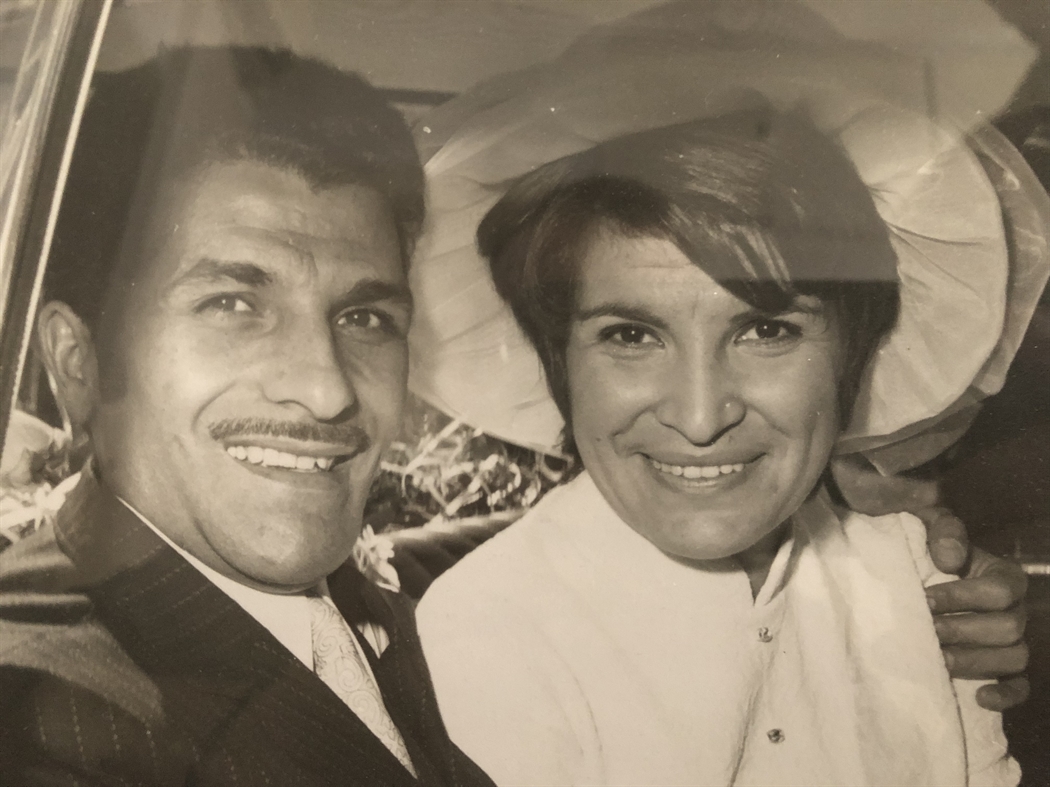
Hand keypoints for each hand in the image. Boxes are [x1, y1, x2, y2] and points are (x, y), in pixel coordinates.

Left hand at [921, 506, 1029, 711]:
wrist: (916, 576)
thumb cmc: (926, 550)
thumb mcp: (930, 526)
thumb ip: (943, 530)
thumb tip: (950, 560)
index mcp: (1004, 575)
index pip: (999, 590)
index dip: (962, 597)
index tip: (924, 600)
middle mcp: (1017, 609)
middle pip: (1010, 628)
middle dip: (964, 630)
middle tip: (927, 631)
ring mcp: (1014, 641)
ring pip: (1015, 658)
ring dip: (975, 661)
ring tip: (938, 659)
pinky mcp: (1004, 668)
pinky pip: (1021, 686)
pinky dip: (1006, 694)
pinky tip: (980, 697)